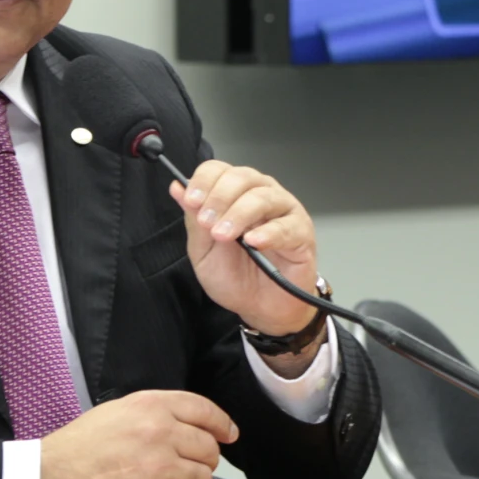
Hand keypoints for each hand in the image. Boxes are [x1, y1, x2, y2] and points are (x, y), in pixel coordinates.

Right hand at [38, 390, 236, 478]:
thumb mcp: (122, 409)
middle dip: (204, 458)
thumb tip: (196, 423)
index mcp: (153, 405)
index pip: (205, 410)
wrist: (52, 475)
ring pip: (203, 477)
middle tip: (188, 463)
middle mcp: (161, 432)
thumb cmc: (82, 443)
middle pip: (210, 448)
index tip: (229, 434)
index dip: (222, 424)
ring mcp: (160, 467)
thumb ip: (159, 411)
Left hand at [172, 160, 322, 342]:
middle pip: (242, 177)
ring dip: (239, 214)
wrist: (261, 308)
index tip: (191, 201)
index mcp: (236, 194)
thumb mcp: (204, 251)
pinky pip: (286, 226)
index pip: (220, 170)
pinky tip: (253, 242)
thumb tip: (177, 188)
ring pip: (263, 197)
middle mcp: (262, 194)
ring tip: (224, 236)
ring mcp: (284, 211)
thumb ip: (194, 220)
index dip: (204, 181)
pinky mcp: (301, 232)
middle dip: (219, 198)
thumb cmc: (235, 278)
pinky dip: (268, 232)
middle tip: (207, 223)